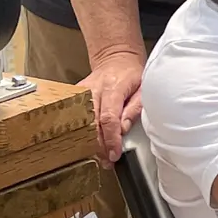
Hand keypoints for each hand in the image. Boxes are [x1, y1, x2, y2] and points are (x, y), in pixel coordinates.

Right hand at [81, 49, 145, 165]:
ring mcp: (81, 92)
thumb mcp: (143, 88)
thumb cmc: (131, 73)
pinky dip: (83, 131)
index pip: (108, 118)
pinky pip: (77, 117)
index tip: (114, 153)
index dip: (111, 138)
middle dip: (99, 145)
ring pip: (82, 123)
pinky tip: (90, 143)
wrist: (116, 57)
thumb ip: (134, 109)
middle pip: (91, 123)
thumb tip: (123, 129)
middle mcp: (93, 90)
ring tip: (100, 155)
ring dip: (90, 141)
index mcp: (113, 87)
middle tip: (106, 160)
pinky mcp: (75, 95)